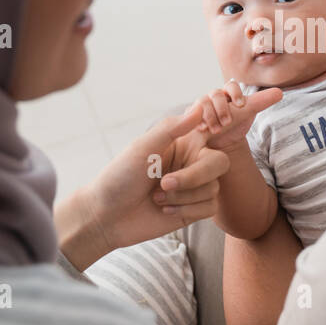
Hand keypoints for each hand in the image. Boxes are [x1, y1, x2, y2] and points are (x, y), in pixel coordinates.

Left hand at [56, 104, 228, 270]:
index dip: (217, 133)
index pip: (211, 132)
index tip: (207, 139)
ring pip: (213, 188)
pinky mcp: (194, 209)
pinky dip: (187, 209)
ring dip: (182, 196)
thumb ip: (172, 128)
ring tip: (156, 198)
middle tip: (164, 184)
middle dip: (193, 177)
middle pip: (219, 163)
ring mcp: (193, 187)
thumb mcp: (143, 148)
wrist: (106, 216)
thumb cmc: (120, 177)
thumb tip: (199, 107)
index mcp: (181, 142)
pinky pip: (210, 208)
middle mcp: (191, 163)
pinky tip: (164, 210)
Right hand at [190, 81, 283, 150]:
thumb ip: (263, 101)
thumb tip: (280, 92)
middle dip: (221, 108)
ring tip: (215, 129)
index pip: (231, 85)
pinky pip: (191, 114)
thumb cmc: (236, 123)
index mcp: (229, 92)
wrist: (222, 141)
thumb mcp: (249, 111)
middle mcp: (214, 96)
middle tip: (226, 122)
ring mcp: (201, 105)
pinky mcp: (191, 115)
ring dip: (209, 116)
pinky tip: (201, 129)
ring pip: (202, 103)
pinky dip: (196, 121)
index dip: (236, 93)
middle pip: (215, 94)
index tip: (241, 105)